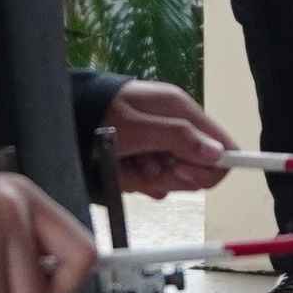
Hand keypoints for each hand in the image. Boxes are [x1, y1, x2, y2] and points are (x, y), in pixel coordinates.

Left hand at [105, 80, 231, 194]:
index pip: (224, 148)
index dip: (210, 169)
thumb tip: (219, 154)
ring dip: (147, 178)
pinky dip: (135, 179)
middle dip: (170, 176)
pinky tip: (120, 167)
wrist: (68, 113)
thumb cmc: (102, 114)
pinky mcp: (146, 157)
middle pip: (197, 171)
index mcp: (184, 112)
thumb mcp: (138, 127)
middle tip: (145, 166)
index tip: (182, 172)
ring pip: (172, 179)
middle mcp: (177, 128)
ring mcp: (162, 144)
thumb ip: (178, 138)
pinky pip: (151, 181)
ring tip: (126, 163)